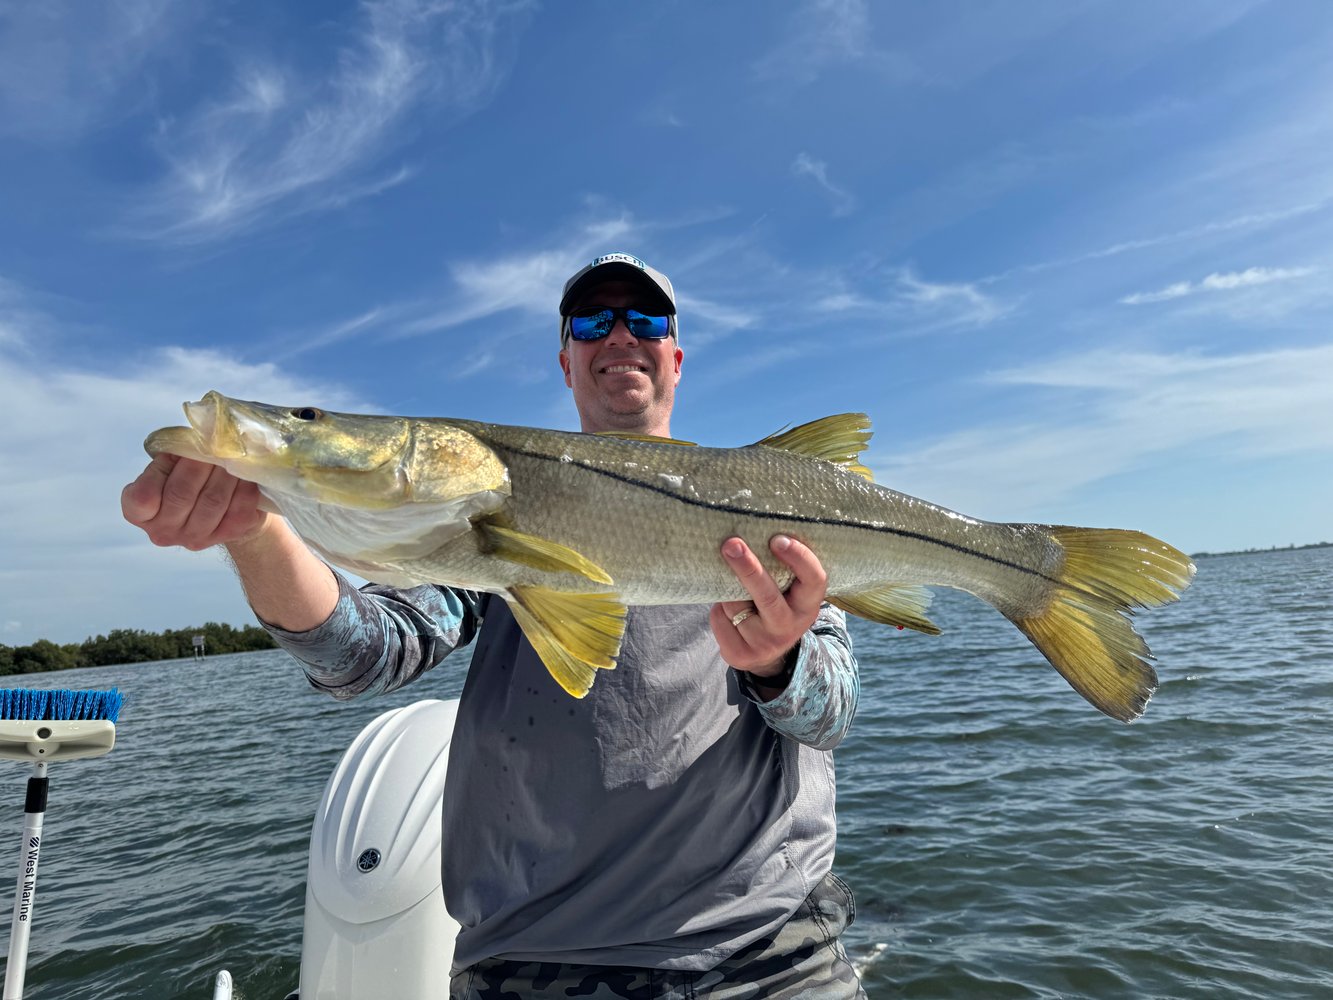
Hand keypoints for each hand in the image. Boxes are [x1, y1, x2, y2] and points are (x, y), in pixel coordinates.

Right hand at [122, 453, 267, 550]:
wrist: (225, 504)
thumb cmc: (190, 478)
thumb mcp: (171, 465)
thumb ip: (175, 454)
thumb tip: (201, 435)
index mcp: (140, 514)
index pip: (143, 497)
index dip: (162, 469)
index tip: (176, 453)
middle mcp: (164, 532)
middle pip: (181, 493)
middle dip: (200, 464)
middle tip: (213, 445)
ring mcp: (196, 538)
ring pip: (212, 501)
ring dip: (224, 472)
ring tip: (231, 455)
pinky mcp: (228, 535)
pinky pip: (239, 510)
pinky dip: (244, 487)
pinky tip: (245, 474)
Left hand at [710, 534, 827, 685]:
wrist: (769, 653)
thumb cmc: (777, 605)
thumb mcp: (789, 591)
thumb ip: (779, 569)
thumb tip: (748, 533)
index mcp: (808, 605)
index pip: (814, 580)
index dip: (799, 558)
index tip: (778, 539)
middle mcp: (790, 627)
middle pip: (767, 596)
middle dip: (748, 568)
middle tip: (731, 544)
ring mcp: (765, 644)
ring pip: (735, 604)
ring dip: (727, 591)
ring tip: (734, 591)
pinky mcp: (740, 654)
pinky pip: (719, 619)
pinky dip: (718, 610)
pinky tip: (728, 612)